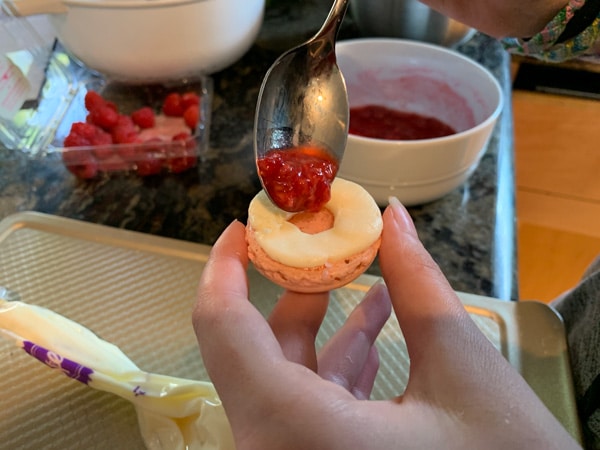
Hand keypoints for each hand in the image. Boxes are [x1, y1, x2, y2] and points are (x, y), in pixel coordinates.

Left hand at [193, 199, 579, 449]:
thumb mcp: (463, 369)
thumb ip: (417, 283)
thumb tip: (395, 217)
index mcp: (295, 429)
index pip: (223, 329)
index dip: (225, 267)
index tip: (245, 227)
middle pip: (254, 353)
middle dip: (293, 294)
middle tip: (327, 247)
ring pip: (284, 382)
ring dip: (325, 330)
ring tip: (371, 286)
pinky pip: (307, 410)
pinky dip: (338, 370)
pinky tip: (377, 335)